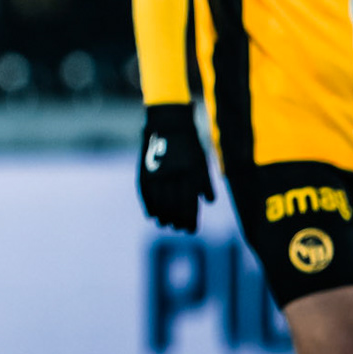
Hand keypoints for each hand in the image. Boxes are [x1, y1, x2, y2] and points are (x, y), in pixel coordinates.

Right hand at [139, 103, 213, 232]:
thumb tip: (208, 202)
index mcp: (190, 174)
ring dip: (162, 217)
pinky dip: (148, 206)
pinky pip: (145, 194)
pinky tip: (152, 215)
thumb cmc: (190, 144)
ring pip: (158, 203)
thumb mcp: (202, 161)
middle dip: (176, 221)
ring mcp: (157, 173)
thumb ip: (205, 183)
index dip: (189, 220)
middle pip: (173, 207)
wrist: (169, 123)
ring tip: (165, 224)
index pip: (189, 205)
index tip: (190, 230)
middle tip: (178, 228)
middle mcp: (174, 176)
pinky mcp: (144, 170)